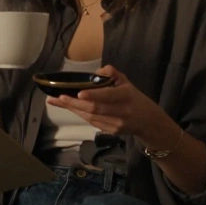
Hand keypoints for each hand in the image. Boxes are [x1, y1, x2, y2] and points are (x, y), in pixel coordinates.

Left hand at [45, 65, 165, 137]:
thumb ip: (112, 74)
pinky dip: (79, 114)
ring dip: (72, 109)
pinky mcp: (111, 131)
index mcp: (126, 96)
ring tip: (57, 101)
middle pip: (94, 109)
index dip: (93, 95)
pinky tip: (69, 107)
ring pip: (90, 117)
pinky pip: (92, 122)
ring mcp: (116, 124)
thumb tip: (95, 72)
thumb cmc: (134, 98)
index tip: (79, 93)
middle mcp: (122, 111)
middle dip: (74, 103)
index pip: (108, 96)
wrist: (148, 121)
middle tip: (59, 97)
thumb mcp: (126, 82)